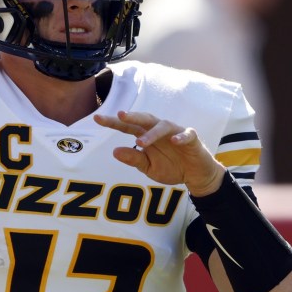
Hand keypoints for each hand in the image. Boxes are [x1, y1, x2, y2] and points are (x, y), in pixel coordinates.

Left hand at [94, 110, 225, 195]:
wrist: (195, 175)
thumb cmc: (171, 168)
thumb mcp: (149, 168)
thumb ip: (134, 159)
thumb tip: (115, 151)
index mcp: (146, 136)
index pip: (127, 127)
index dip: (113, 122)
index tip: (97, 119)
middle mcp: (158, 130)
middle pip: (144, 119)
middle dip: (132, 117)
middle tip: (120, 115)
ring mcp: (175, 132)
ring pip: (162, 126)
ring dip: (152, 133)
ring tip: (141, 142)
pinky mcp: (191, 138)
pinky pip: (186, 134)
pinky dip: (180, 137)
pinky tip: (174, 140)